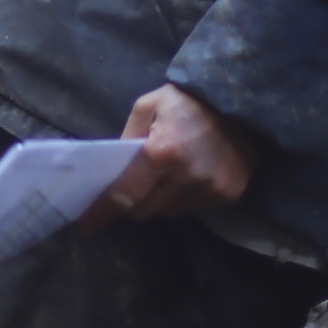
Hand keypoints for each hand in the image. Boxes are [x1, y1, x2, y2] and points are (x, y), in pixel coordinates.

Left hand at [81, 85, 254, 228]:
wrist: (241, 101)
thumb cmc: (188, 101)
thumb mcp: (149, 105)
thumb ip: (128, 136)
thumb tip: (114, 167)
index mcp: (160, 153)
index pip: (124, 194)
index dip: (102, 212)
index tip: (85, 226)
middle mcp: (186, 177)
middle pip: (143, 210)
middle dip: (134, 201)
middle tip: (137, 183)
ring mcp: (209, 189)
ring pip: (168, 212)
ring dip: (161, 199)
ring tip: (171, 173)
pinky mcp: (228, 195)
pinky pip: (193, 208)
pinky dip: (186, 197)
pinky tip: (194, 174)